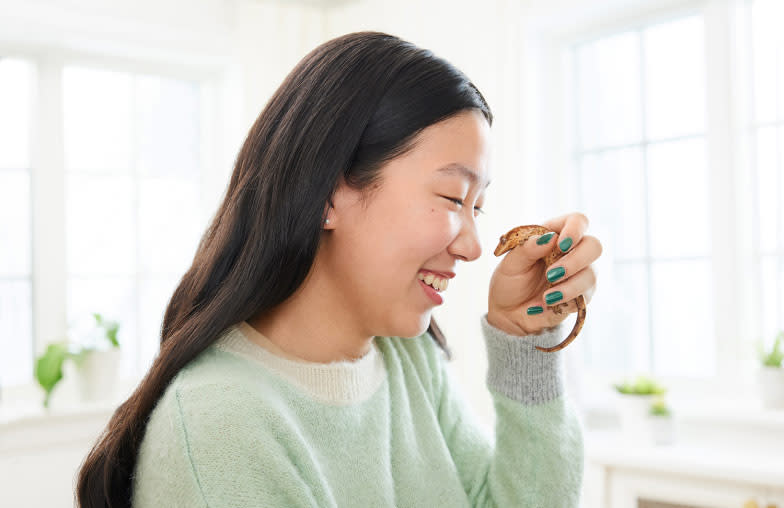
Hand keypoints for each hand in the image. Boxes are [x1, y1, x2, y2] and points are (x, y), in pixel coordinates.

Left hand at [487, 212, 601, 335]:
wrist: (507, 314)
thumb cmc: (508, 283)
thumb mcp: (510, 264)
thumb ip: (527, 248)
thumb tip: (550, 237)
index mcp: (554, 235)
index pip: (577, 221)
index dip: (575, 229)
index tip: (562, 244)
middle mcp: (571, 252)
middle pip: (593, 246)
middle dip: (576, 260)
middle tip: (552, 274)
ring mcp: (578, 275)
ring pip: (591, 274)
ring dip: (570, 285)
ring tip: (547, 296)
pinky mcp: (580, 296)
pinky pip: (585, 296)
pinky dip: (566, 300)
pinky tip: (547, 304)